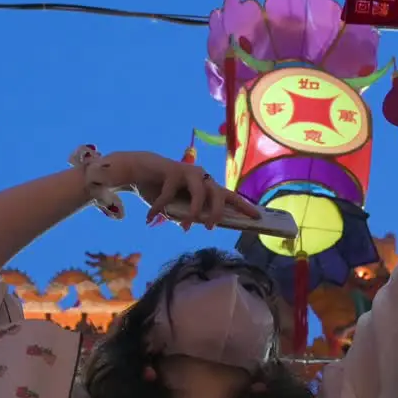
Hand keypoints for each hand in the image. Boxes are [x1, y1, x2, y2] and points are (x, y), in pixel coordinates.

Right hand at [106, 151, 258, 229]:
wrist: (139, 170)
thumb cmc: (162, 190)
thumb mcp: (175, 207)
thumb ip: (184, 215)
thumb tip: (188, 227)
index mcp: (207, 188)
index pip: (230, 197)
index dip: (244, 206)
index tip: (258, 217)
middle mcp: (202, 178)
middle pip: (219, 193)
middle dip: (217, 211)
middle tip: (210, 227)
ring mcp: (188, 171)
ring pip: (200, 191)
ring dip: (195, 209)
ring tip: (187, 224)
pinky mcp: (172, 170)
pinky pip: (169, 194)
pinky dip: (160, 208)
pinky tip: (150, 217)